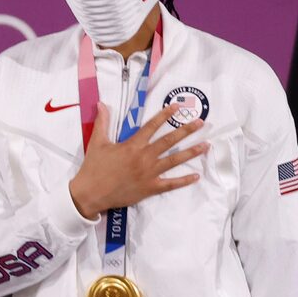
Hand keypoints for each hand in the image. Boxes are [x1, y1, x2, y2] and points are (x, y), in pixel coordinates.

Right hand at [67, 98, 204, 220]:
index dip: (165, 115)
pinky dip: (183, 180)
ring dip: (191, 152)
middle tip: (201, 123)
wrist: (92, 193)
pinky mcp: (150, 188)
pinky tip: (196, 176)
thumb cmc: (94, 167)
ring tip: (205, 145)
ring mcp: (149, 174)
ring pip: (174, 160)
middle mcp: (144, 157)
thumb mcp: (97, 141)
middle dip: (186, 131)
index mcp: (132, 145)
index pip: (152, 126)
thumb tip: (102, 103)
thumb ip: (103, 122)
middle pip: (169, 141)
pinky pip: (170, 184)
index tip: (176, 107)